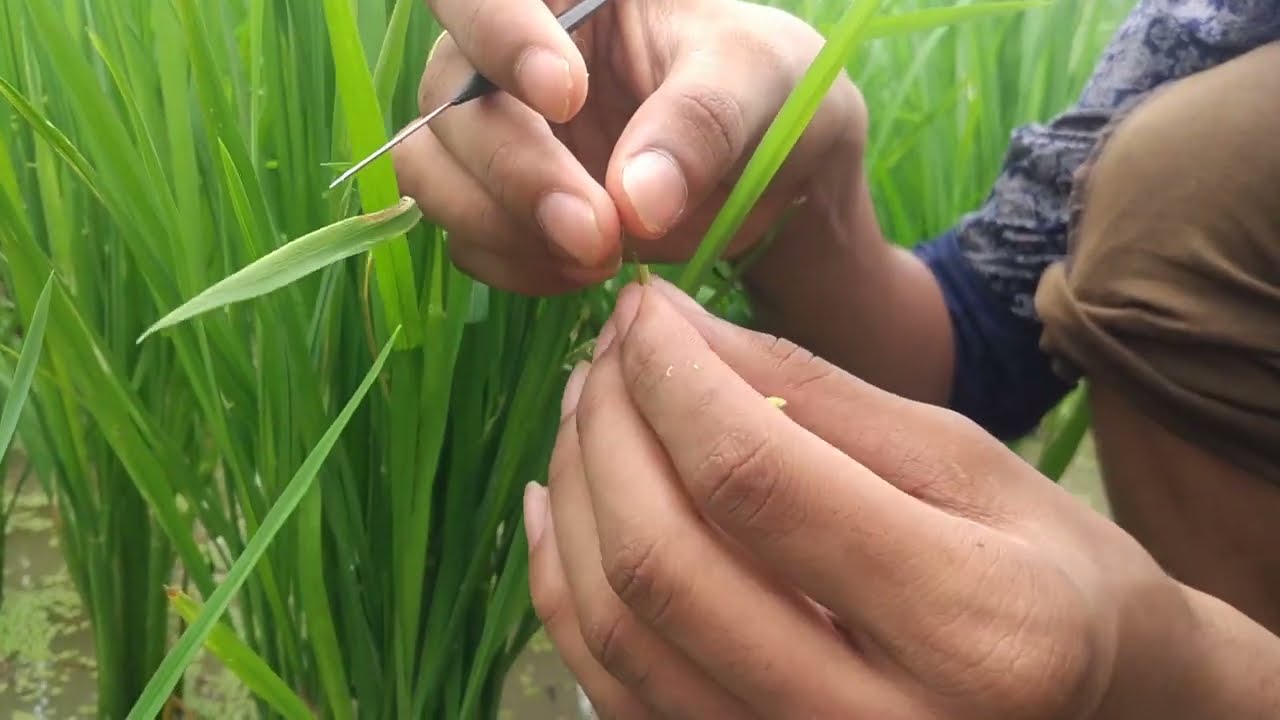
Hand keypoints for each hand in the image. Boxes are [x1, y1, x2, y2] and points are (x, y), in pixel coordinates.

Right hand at [393, 0, 865, 295]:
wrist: (770, 171)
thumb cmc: (766, 92)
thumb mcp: (761, 84)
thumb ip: (702, 125)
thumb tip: (636, 201)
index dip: (498, 35)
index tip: (567, 96)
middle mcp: (508, 51)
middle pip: (448, 96)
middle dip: (517, 172)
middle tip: (598, 233)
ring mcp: (496, 129)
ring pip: (430, 168)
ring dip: (499, 224)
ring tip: (597, 258)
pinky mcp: (500, 201)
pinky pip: (462, 235)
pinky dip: (512, 264)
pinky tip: (579, 273)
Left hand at [525, 277, 1205, 718]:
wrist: (1081, 703)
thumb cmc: (1042, 566)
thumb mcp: (960, 459)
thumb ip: (813, 395)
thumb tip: (672, 327)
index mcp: (969, 624)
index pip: (755, 480)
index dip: (673, 380)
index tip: (643, 310)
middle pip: (667, 562)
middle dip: (610, 431)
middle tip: (605, 354)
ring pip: (621, 633)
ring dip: (578, 498)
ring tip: (586, 410)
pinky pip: (613, 687)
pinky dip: (566, 587)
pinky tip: (561, 502)